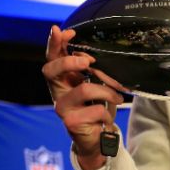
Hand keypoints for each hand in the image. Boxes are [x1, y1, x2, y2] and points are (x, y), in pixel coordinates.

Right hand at [42, 25, 125, 169]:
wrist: (99, 138)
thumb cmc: (96, 107)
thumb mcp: (95, 85)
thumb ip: (92, 70)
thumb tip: (94, 54)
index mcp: (62, 80)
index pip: (52, 58)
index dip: (54, 44)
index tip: (64, 31)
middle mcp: (57, 92)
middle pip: (51, 70)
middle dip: (70, 61)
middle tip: (88, 62)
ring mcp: (62, 108)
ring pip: (84, 89)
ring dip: (106, 91)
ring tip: (118, 97)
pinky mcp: (71, 123)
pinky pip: (96, 109)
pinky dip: (107, 111)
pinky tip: (107, 117)